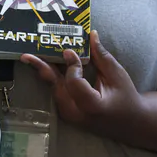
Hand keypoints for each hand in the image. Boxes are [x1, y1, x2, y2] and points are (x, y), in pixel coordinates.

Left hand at [20, 31, 143, 137]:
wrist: (130, 123)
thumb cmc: (126, 98)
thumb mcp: (117, 75)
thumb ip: (102, 56)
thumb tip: (91, 34)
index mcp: (92, 106)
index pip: (74, 82)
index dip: (71, 65)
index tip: (69, 50)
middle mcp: (77, 114)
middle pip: (56, 87)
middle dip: (41, 69)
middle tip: (26, 54)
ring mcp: (70, 116)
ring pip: (54, 89)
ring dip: (44, 71)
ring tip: (30, 56)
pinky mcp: (67, 113)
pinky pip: (56, 92)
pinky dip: (52, 77)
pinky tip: (44, 63)